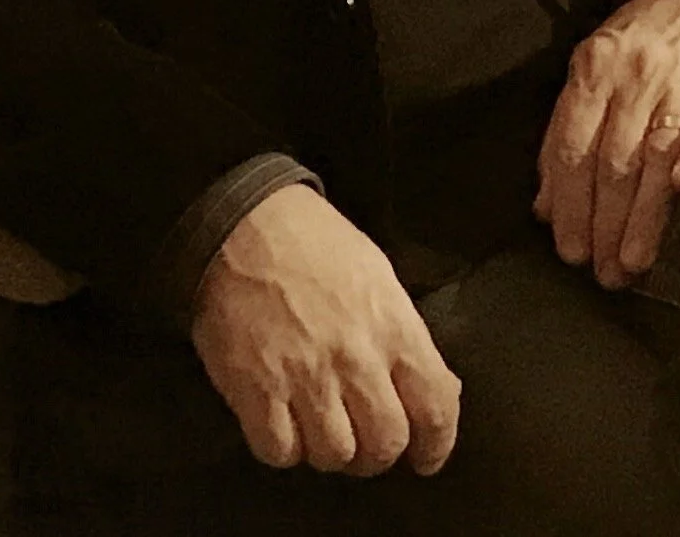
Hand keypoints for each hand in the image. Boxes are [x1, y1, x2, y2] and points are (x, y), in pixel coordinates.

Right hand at [190, 184, 461, 478]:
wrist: (242, 222)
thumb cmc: (315, 244)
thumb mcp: (378, 275)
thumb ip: (406, 335)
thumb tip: (437, 389)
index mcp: (392, 325)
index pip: (435, 410)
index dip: (436, 445)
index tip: (425, 456)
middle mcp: (354, 357)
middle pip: (385, 444)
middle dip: (378, 452)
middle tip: (364, 440)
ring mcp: (304, 375)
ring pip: (335, 455)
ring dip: (331, 451)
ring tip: (321, 427)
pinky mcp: (256, 388)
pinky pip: (280, 452)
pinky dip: (285, 448)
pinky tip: (284, 423)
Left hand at [532, 0, 679, 289]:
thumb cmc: (645, 43)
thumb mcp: (594, 70)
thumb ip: (566, 131)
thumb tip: (543, 204)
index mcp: (595, 69)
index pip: (575, 148)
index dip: (570, 203)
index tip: (570, 250)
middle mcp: (636, 75)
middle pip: (614, 161)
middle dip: (604, 223)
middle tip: (603, 273)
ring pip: (657, 154)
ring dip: (644, 214)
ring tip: (633, 261)